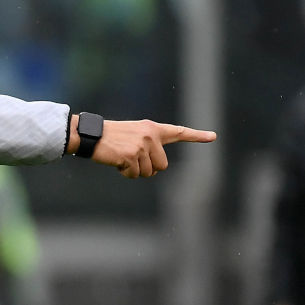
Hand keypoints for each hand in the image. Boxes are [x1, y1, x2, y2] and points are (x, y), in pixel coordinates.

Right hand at [68, 117, 216, 177]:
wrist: (91, 135)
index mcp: (153, 129)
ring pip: (149, 173)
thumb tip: (156, 170)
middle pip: (162, 166)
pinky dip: (126, 173)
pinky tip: (117, 161)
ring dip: (135, 171)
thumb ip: (150, 147)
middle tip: (131, 158)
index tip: (213, 136)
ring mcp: (142, 145)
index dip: (197, 136)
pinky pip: (135, 174)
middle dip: (148, 168)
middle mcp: (150, 135)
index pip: (179, 132)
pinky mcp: (131, 155)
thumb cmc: (111, 138)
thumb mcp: (134, 136)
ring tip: (122, 158)